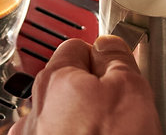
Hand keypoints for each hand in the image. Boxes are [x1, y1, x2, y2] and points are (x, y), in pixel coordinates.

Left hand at [9, 36, 162, 134]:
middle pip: (67, 85)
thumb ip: (117, 58)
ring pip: (61, 118)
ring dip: (80, 123)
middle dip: (93, 95)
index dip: (103, 59)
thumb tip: (109, 41)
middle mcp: (34, 109)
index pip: (78, 47)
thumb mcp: (131, 92)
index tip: (119, 74)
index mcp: (55, 79)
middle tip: (120, 114)